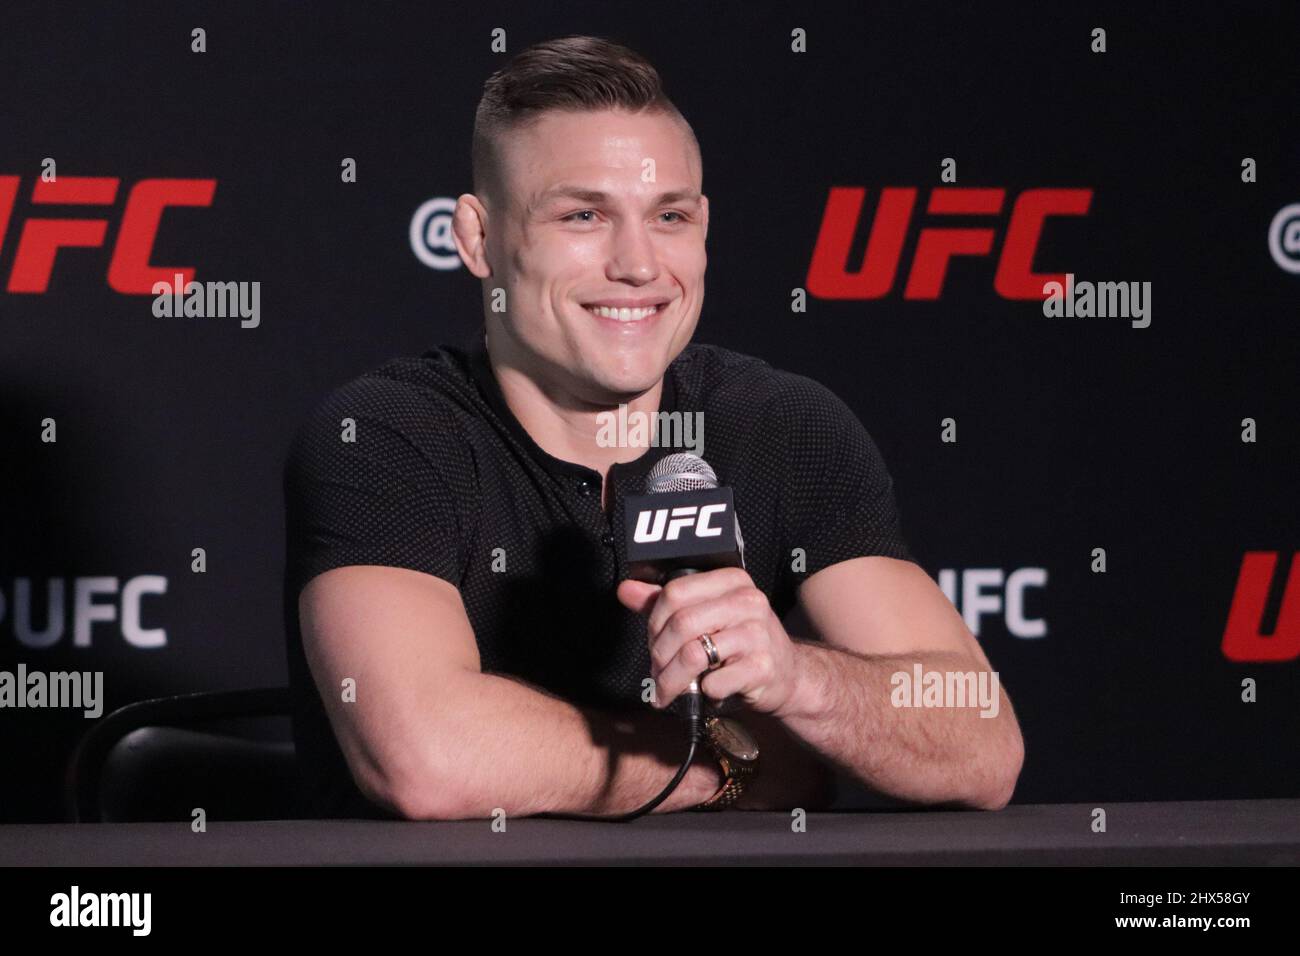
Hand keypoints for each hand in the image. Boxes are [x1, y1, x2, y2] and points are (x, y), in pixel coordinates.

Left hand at [616, 567, 800, 716]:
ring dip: (672, 680)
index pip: (675, 592)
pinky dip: (703, 693)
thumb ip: (665, 602)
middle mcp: (748, 601)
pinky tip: (707, 692)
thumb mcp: (706, 615)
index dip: (654, 622)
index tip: (653, 642)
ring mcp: (758, 634)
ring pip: (693, 654)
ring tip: (667, 691)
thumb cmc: (740, 643)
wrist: (787, 675)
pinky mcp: (763, 667)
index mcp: (731, 581)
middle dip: (660, 655)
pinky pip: (714, 682)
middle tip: (656, 673)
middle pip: (681, 624)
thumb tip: (626, 589)